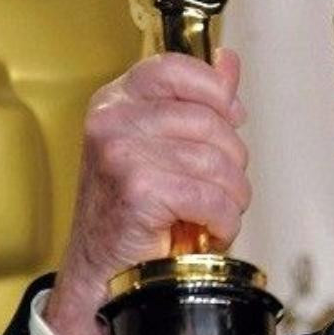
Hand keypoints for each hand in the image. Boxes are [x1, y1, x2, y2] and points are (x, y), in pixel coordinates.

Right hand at [43, 48, 249, 334]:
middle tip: (217, 187)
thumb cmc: (129, 211)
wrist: (101, 272)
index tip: (232, 117)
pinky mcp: (139, 190)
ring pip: (218, 162)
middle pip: (211, 121)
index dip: (216, 92)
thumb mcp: (160, 145)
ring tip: (213, 212)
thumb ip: (196, 100)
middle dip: (231, 162)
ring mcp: (122, 154)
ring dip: (231, 197)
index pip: (177, 69)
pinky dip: (223, 221)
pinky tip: (208, 229)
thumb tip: (227, 62)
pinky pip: (213, 198)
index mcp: (116, 100)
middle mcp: (113, 121)